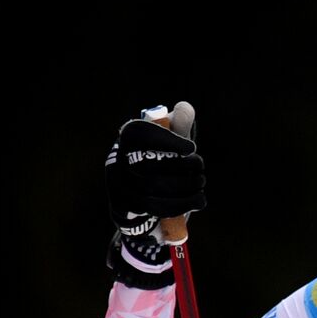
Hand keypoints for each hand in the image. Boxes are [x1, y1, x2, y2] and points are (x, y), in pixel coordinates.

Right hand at [104, 102, 204, 287]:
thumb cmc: (162, 166)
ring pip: (154, 188)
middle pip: (149, 163)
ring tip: (200, 183)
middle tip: (200, 167)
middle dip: (184, 166)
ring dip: (187, 186)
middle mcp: (116, 161)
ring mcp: (117, 187)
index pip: (138, 133)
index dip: (166, 140)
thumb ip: (179, 126)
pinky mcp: (125, 210)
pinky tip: (199, 200)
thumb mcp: (172, 145)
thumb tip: (185, 108)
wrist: (146, 206)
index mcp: (126, 140)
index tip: (191, 147)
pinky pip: (157, 208)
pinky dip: (184, 204)